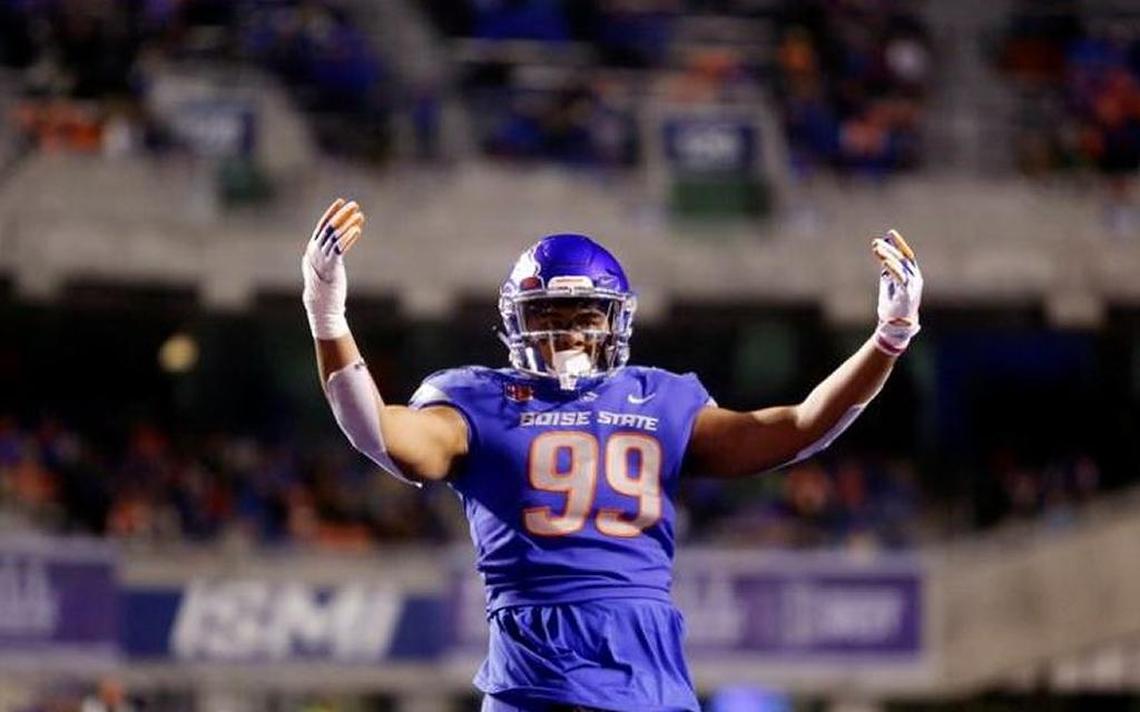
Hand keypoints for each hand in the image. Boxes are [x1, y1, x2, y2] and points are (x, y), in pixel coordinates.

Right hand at [302, 198, 364, 338]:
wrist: (321, 305)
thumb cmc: (325, 287)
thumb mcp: (325, 266)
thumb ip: (330, 254)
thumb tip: (338, 245)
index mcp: (312, 249)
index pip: (322, 225)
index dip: (332, 213)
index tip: (341, 202)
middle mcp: (315, 251)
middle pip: (329, 227)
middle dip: (342, 214)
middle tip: (354, 204)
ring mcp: (321, 259)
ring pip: (335, 236)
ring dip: (348, 224)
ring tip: (360, 215)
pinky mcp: (330, 266)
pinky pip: (340, 248)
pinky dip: (349, 238)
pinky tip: (357, 230)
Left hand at [871, 229, 921, 354]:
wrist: (896, 326)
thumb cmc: (892, 304)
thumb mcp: (889, 283)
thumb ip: (888, 269)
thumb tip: (882, 253)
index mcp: (912, 274)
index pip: (907, 255)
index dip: (899, 243)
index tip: (890, 233)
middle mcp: (915, 278)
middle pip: (903, 259)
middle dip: (889, 249)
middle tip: (876, 243)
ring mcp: (913, 286)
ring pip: (901, 267)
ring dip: (888, 256)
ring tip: (876, 249)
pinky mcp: (907, 295)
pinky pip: (900, 279)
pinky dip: (892, 269)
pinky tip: (883, 262)